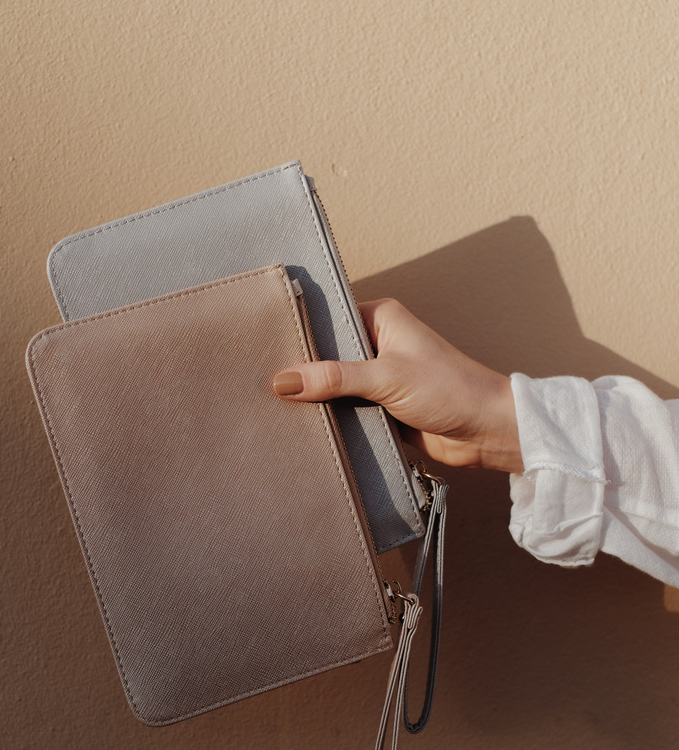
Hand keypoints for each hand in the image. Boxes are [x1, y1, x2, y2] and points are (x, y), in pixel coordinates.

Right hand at [273, 298, 522, 472]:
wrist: (487, 431)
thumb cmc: (450, 389)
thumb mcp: (385, 378)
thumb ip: (333, 378)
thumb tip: (283, 380)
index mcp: (380, 318)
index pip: (327, 320)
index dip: (298, 335)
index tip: (264, 347)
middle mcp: (378, 343)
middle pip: (326, 355)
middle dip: (303, 371)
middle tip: (261, 381)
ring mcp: (378, 377)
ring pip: (333, 386)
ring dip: (316, 399)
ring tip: (274, 406)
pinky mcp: (380, 407)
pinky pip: (345, 410)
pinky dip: (330, 418)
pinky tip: (303, 426)